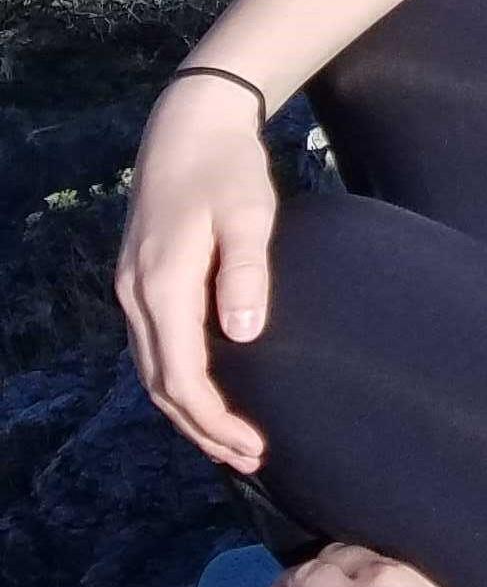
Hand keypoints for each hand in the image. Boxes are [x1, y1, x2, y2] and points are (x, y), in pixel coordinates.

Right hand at [114, 82, 280, 471]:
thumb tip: (242, 336)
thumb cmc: (228, 169)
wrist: (189, 127)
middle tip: (251, 459)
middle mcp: (137, 296)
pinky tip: (208, 391)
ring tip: (233, 441)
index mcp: (162, 286)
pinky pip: (155, 348)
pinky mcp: (141, 282)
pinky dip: (178, 381)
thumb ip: (247, 272)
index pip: (182, 377)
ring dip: (188, 411)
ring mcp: (133, 290)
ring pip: (153, 371)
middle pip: (161, 386)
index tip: (254, 447)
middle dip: (202, 428)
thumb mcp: (250, 213)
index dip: (215, 419)